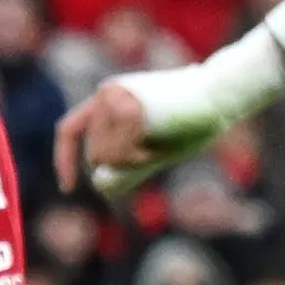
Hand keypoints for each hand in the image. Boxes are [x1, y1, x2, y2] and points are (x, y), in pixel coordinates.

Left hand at [57, 68, 238, 192]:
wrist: (220, 95)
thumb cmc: (192, 122)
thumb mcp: (154, 151)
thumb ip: (126, 168)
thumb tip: (99, 184)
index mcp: (109, 99)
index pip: (70, 130)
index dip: (65, 160)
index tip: (68, 188)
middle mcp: (106, 95)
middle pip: (95, 155)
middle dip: (126, 164)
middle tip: (159, 144)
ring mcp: (114, 99)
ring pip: (105, 158)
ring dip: (134, 161)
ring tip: (162, 137)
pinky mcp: (126, 108)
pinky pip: (120, 155)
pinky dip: (140, 159)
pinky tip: (161, 139)